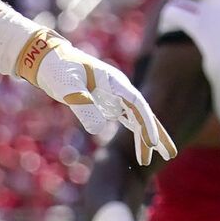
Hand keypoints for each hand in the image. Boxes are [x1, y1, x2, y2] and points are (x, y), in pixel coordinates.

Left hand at [29, 38, 176, 164]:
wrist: (49, 61)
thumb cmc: (58, 69)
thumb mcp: (67, 86)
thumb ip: (82, 105)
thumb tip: (98, 130)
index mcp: (114, 82)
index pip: (137, 105)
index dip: (146, 125)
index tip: (152, 144)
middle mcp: (118, 90)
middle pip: (143, 114)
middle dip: (156, 135)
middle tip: (170, 156)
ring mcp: (113, 97)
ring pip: (136, 119)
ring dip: (145, 138)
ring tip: (154, 159)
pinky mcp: (105, 103)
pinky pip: (125, 120)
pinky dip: (134, 132)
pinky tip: (142, 146)